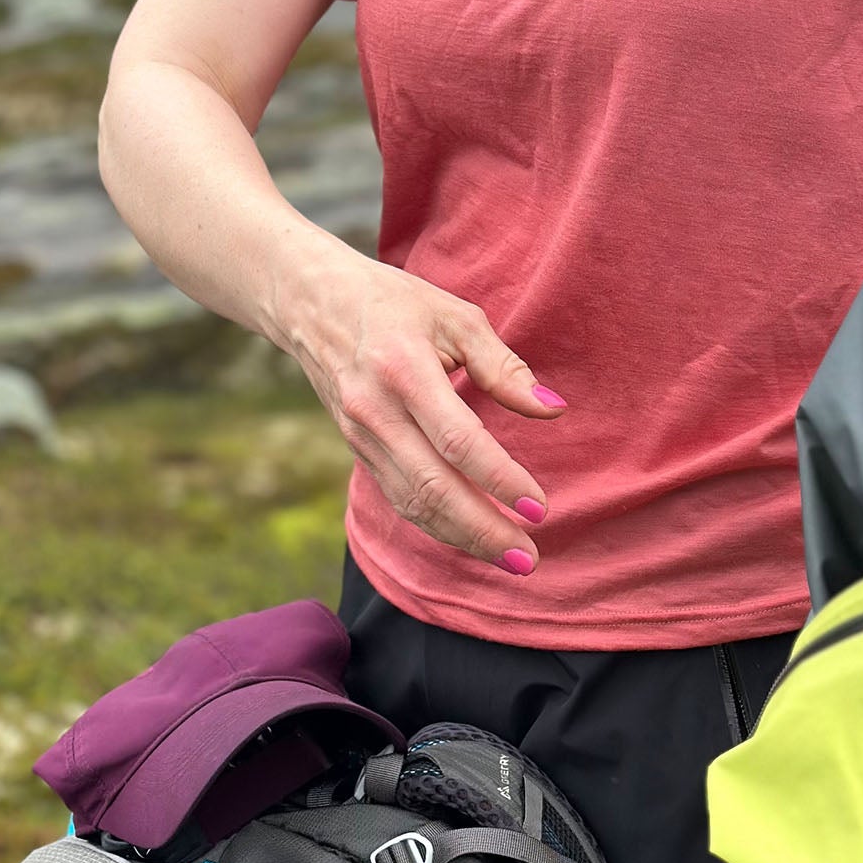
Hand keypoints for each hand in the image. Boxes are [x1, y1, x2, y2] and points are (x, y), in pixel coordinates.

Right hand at [273, 236, 562, 573]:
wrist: (311, 303)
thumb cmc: (395, 303)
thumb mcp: (454, 315)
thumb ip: (503, 366)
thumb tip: (552, 410)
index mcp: (403, 369)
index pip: (457, 440)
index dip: (499, 479)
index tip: (538, 507)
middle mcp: (375, 411)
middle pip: (432, 487)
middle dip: (483, 530)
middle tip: (529, 559)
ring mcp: (360, 436)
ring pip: (412, 503)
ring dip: (463, 538)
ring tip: (511, 559)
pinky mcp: (357, 450)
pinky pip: (399, 498)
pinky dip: (437, 524)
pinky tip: (473, 538)